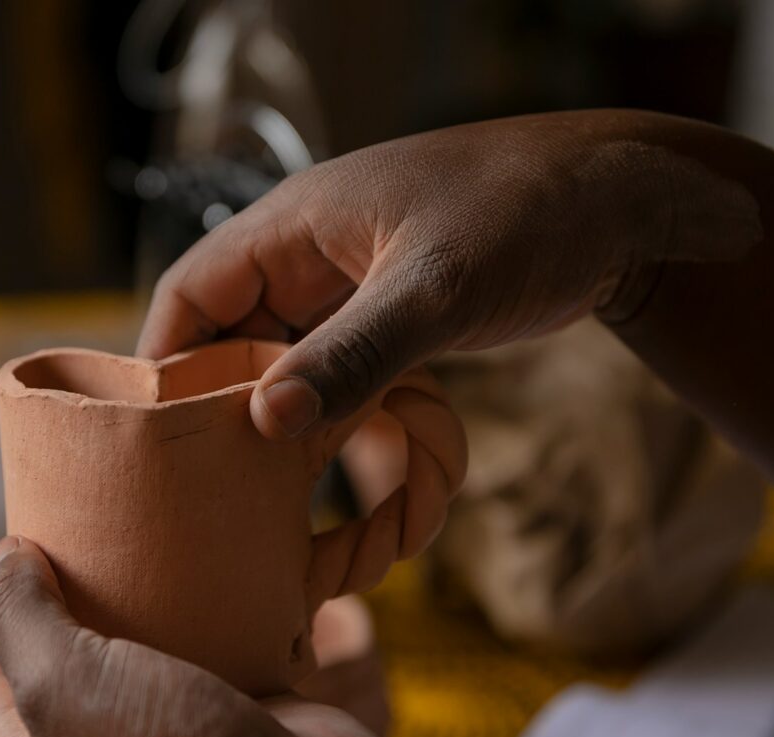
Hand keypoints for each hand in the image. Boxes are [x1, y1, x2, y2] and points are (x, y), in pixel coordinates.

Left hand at [0, 536, 485, 736]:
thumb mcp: (60, 686)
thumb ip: (19, 619)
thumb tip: (2, 559)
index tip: (9, 541)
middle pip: (77, 651)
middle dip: (78, 586)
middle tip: (88, 517)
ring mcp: (182, 727)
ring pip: (157, 642)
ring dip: (157, 590)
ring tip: (157, 522)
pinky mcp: (250, 708)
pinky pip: (230, 642)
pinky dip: (230, 604)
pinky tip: (229, 556)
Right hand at [138, 110, 757, 440]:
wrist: (622, 210)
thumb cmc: (528, 217)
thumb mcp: (436, 288)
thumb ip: (354, 354)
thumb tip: (265, 420)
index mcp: (295, 225)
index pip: (192, 293)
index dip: (162, 363)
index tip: (150, 438)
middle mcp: (310, 259)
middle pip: (231, 339)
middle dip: (221, 405)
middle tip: (213, 484)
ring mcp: (351, 293)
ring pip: (287, 365)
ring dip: (281, 419)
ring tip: (266, 490)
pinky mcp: (390, 323)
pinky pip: (338, 375)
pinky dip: (333, 416)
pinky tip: (335, 465)